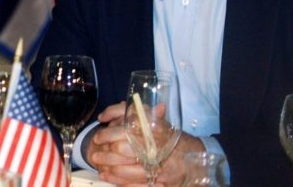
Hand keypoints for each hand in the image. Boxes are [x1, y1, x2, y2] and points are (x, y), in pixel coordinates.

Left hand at [90, 102, 206, 186]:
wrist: (196, 158)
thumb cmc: (170, 138)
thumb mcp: (154, 122)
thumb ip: (129, 114)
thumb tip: (103, 116)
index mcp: (154, 131)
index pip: (125, 132)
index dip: (107, 135)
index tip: (97, 137)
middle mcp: (157, 149)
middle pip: (124, 152)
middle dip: (107, 156)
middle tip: (96, 156)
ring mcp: (161, 169)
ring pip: (129, 172)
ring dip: (112, 172)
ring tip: (101, 169)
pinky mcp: (162, 184)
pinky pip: (138, 186)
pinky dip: (122, 184)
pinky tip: (111, 179)